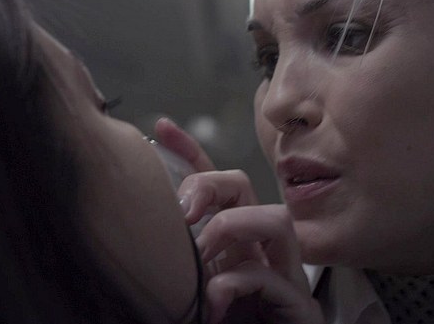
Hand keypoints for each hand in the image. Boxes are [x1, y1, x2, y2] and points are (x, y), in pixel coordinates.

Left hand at [154, 118, 323, 322]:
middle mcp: (258, 251)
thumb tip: (134, 243)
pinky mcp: (299, 306)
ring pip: (276, 221)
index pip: (215, 186)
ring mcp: (282, 276)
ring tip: (202, 259)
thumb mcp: (190, 288)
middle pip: (246, 187)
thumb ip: (176, 266)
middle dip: (211, 185)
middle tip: (182, 212)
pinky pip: (272, 279)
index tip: (160, 127)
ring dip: (231, 231)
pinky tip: (212, 302)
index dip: (190, 153)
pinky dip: (236, 284)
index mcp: (231, 243)